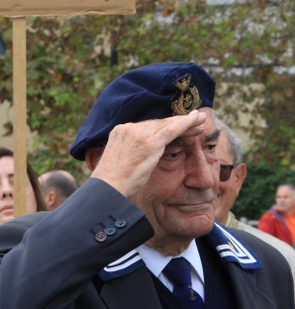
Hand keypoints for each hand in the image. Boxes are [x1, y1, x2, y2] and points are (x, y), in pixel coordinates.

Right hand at [90, 110, 205, 197]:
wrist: (108, 188)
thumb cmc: (113, 183)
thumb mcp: (119, 162)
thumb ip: (130, 153)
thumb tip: (140, 155)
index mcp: (120, 131)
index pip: (147, 126)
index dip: (165, 126)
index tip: (178, 126)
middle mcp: (129, 128)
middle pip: (158, 123)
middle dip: (178, 122)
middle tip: (196, 119)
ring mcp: (139, 134)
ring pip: (167, 125)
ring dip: (186, 122)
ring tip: (201, 121)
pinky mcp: (150, 143)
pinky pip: (172, 130)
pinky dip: (185, 125)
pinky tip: (196, 122)